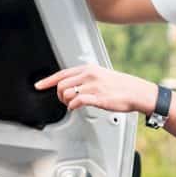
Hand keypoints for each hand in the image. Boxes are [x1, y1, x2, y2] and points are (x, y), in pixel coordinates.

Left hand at [35, 64, 156, 112]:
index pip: (61, 73)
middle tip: (65, 101)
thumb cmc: (120, 86)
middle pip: (61, 85)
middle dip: (59, 96)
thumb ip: (85, 78)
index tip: (38, 86)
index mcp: (88, 69)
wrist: (137, 92)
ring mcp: (93, 86)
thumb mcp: (100, 75)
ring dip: (66, 102)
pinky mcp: (97, 97)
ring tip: (72, 105)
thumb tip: (71, 84)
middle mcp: (89, 75)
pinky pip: (76, 101)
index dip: (47, 80)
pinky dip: (72, 106)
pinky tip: (76, 107)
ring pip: (66, 94)